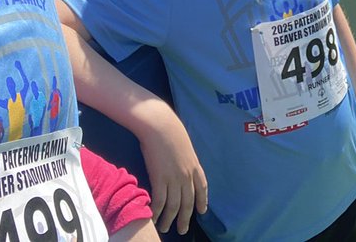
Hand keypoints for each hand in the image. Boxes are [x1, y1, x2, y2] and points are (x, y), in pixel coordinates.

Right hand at [135, 104, 207, 233]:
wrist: (160, 126)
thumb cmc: (170, 130)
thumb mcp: (185, 146)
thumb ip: (185, 158)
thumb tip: (182, 164)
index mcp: (195, 166)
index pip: (202, 188)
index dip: (202, 201)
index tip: (202, 211)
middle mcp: (187, 176)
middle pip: (188, 203)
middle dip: (185, 218)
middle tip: (182, 230)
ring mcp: (174, 179)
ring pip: (173, 206)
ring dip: (169, 220)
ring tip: (165, 228)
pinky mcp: (160, 179)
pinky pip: (160, 201)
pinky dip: (157, 211)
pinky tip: (154, 217)